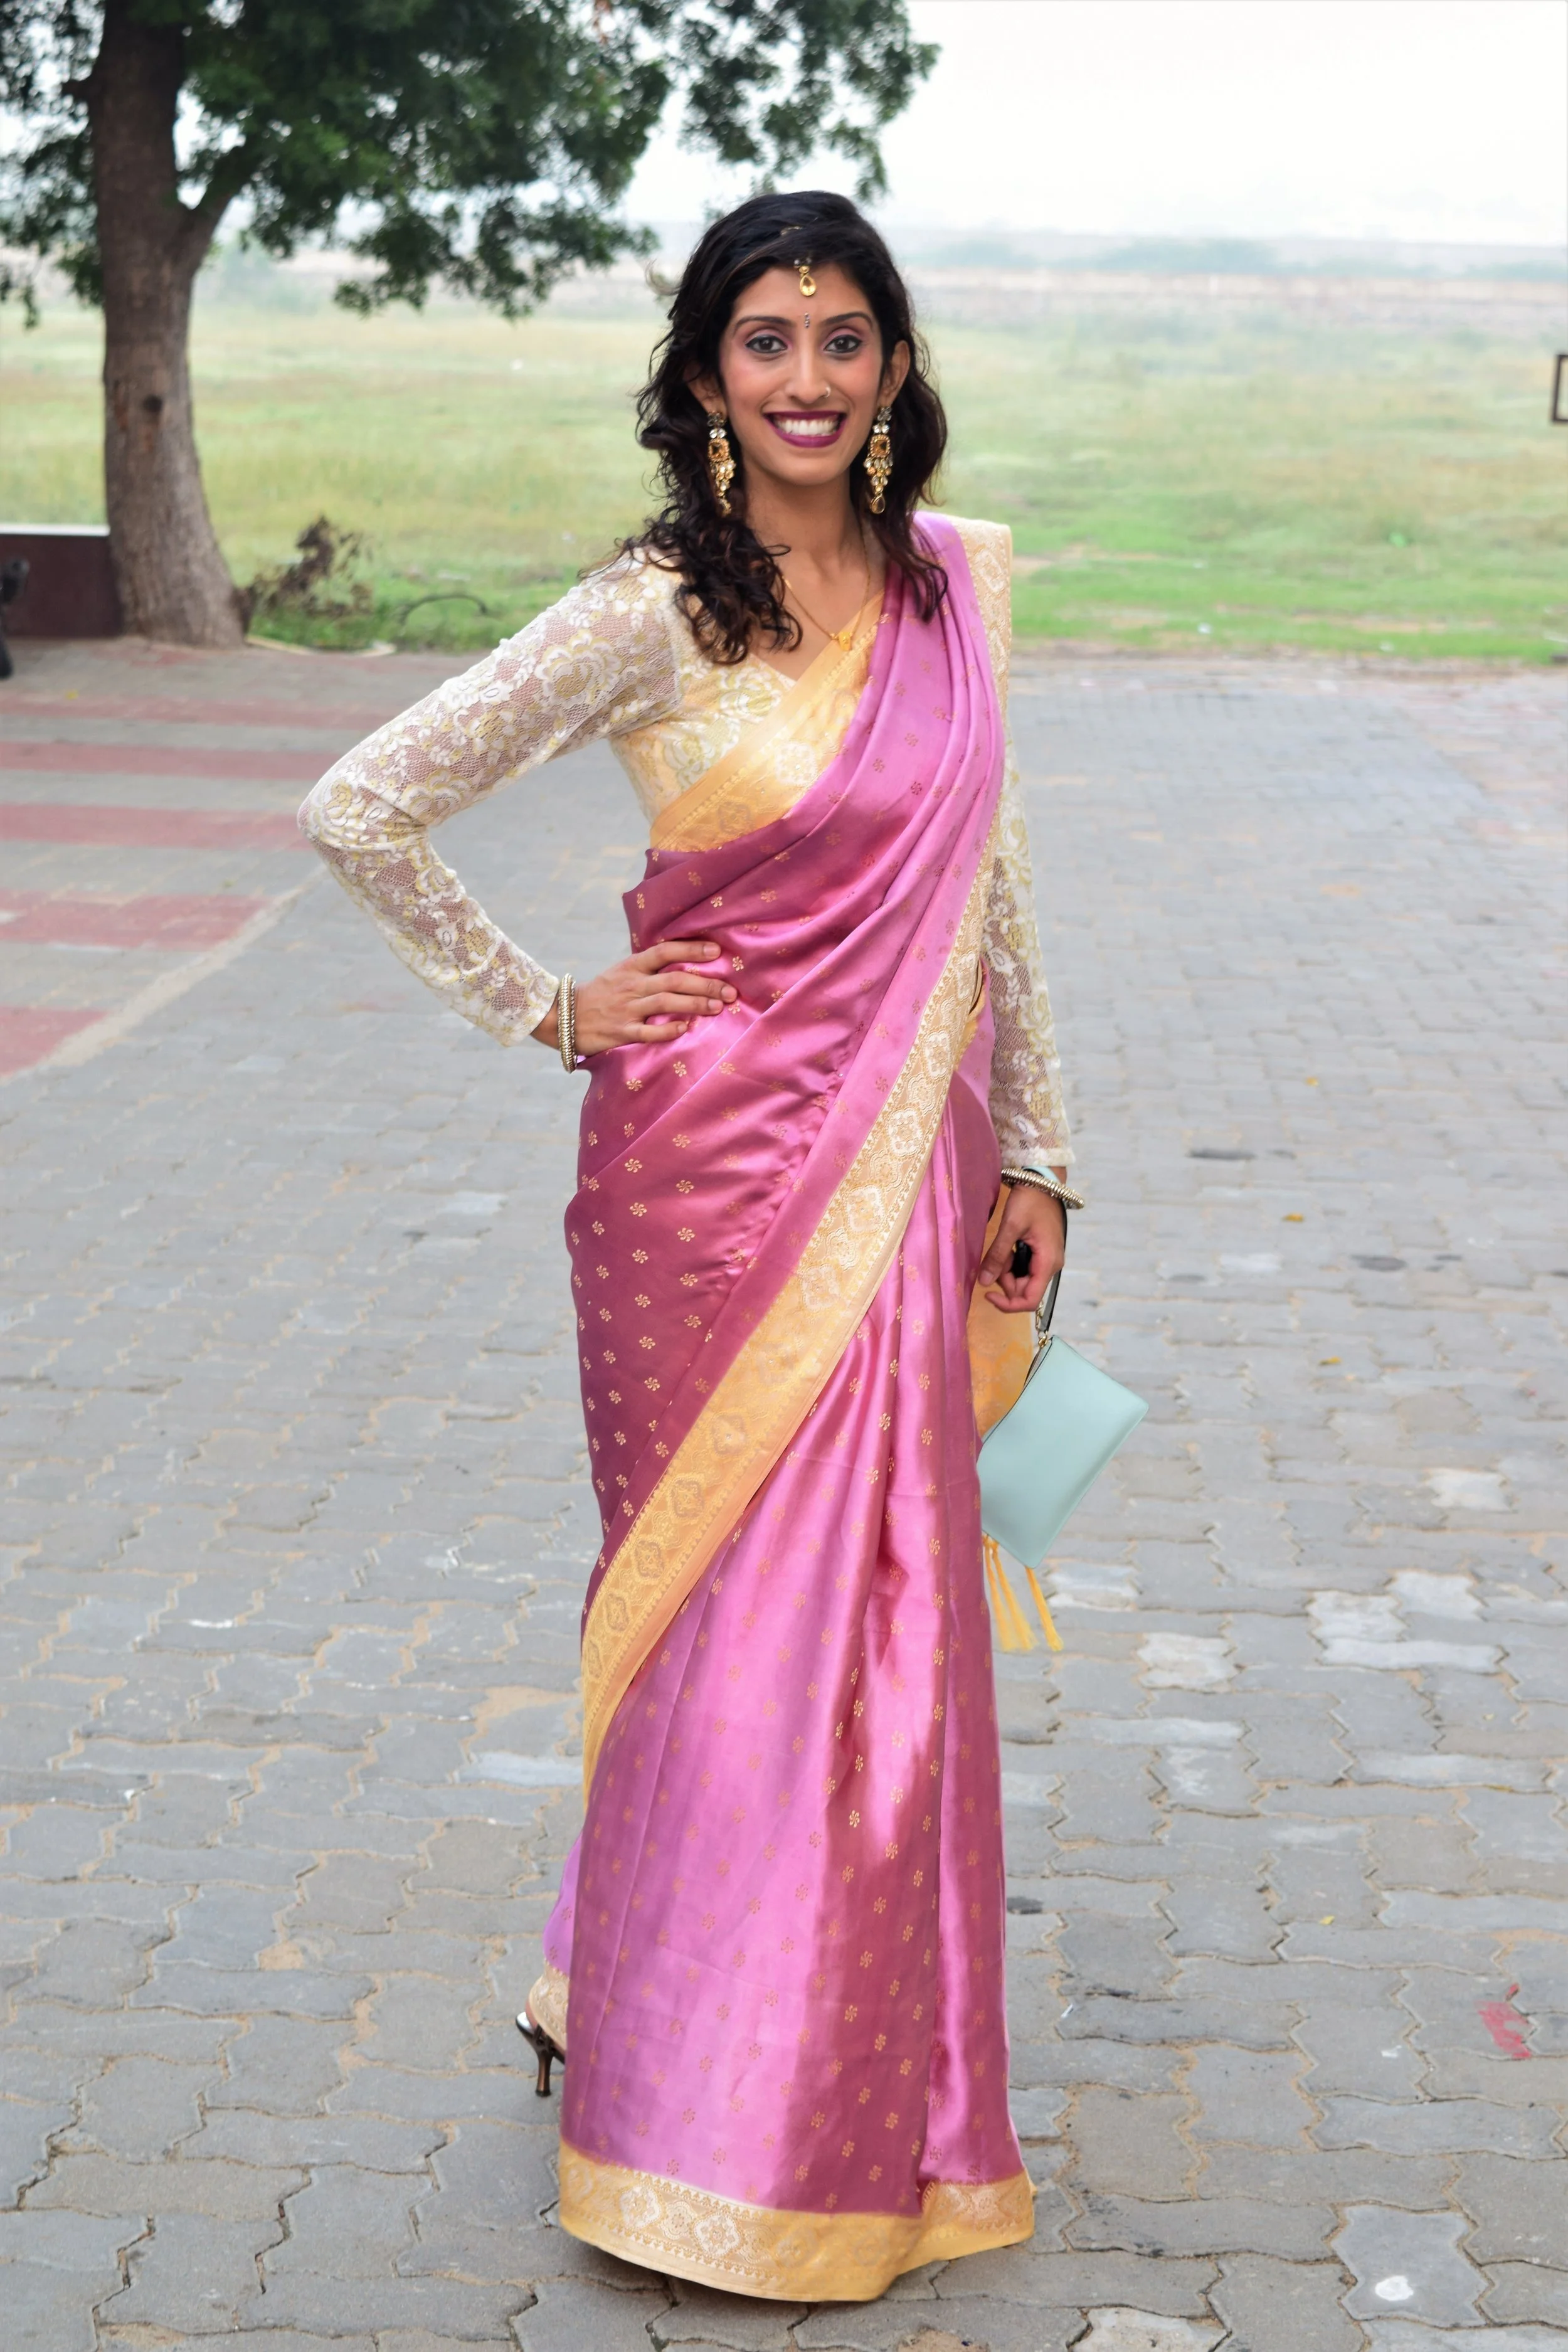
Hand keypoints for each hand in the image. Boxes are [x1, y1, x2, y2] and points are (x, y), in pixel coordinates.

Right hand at [532, 940, 736, 1055]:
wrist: (563, 1016)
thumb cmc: (600, 995)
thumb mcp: (621, 973)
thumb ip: (649, 969)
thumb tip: (686, 963)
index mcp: (631, 967)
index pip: (664, 952)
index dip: (691, 950)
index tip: (716, 952)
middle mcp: (632, 985)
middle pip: (673, 979)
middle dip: (705, 983)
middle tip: (730, 990)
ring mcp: (626, 1009)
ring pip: (666, 1003)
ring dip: (695, 1004)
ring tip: (718, 1007)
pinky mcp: (621, 1032)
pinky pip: (648, 1031)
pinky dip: (668, 1030)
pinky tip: (686, 1029)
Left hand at [977, 1173, 1068, 1313]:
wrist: (1042, 1181)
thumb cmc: (1030, 1200)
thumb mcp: (1010, 1227)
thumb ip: (997, 1256)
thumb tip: (983, 1282)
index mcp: (1048, 1262)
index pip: (1030, 1300)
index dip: (1008, 1304)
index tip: (987, 1293)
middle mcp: (1051, 1265)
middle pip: (1024, 1290)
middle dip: (1004, 1280)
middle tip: (993, 1259)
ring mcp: (1047, 1259)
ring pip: (1022, 1279)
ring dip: (1006, 1270)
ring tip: (1002, 1246)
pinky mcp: (1042, 1253)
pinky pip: (1024, 1267)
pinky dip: (1011, 1262)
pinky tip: (1008, 1245)